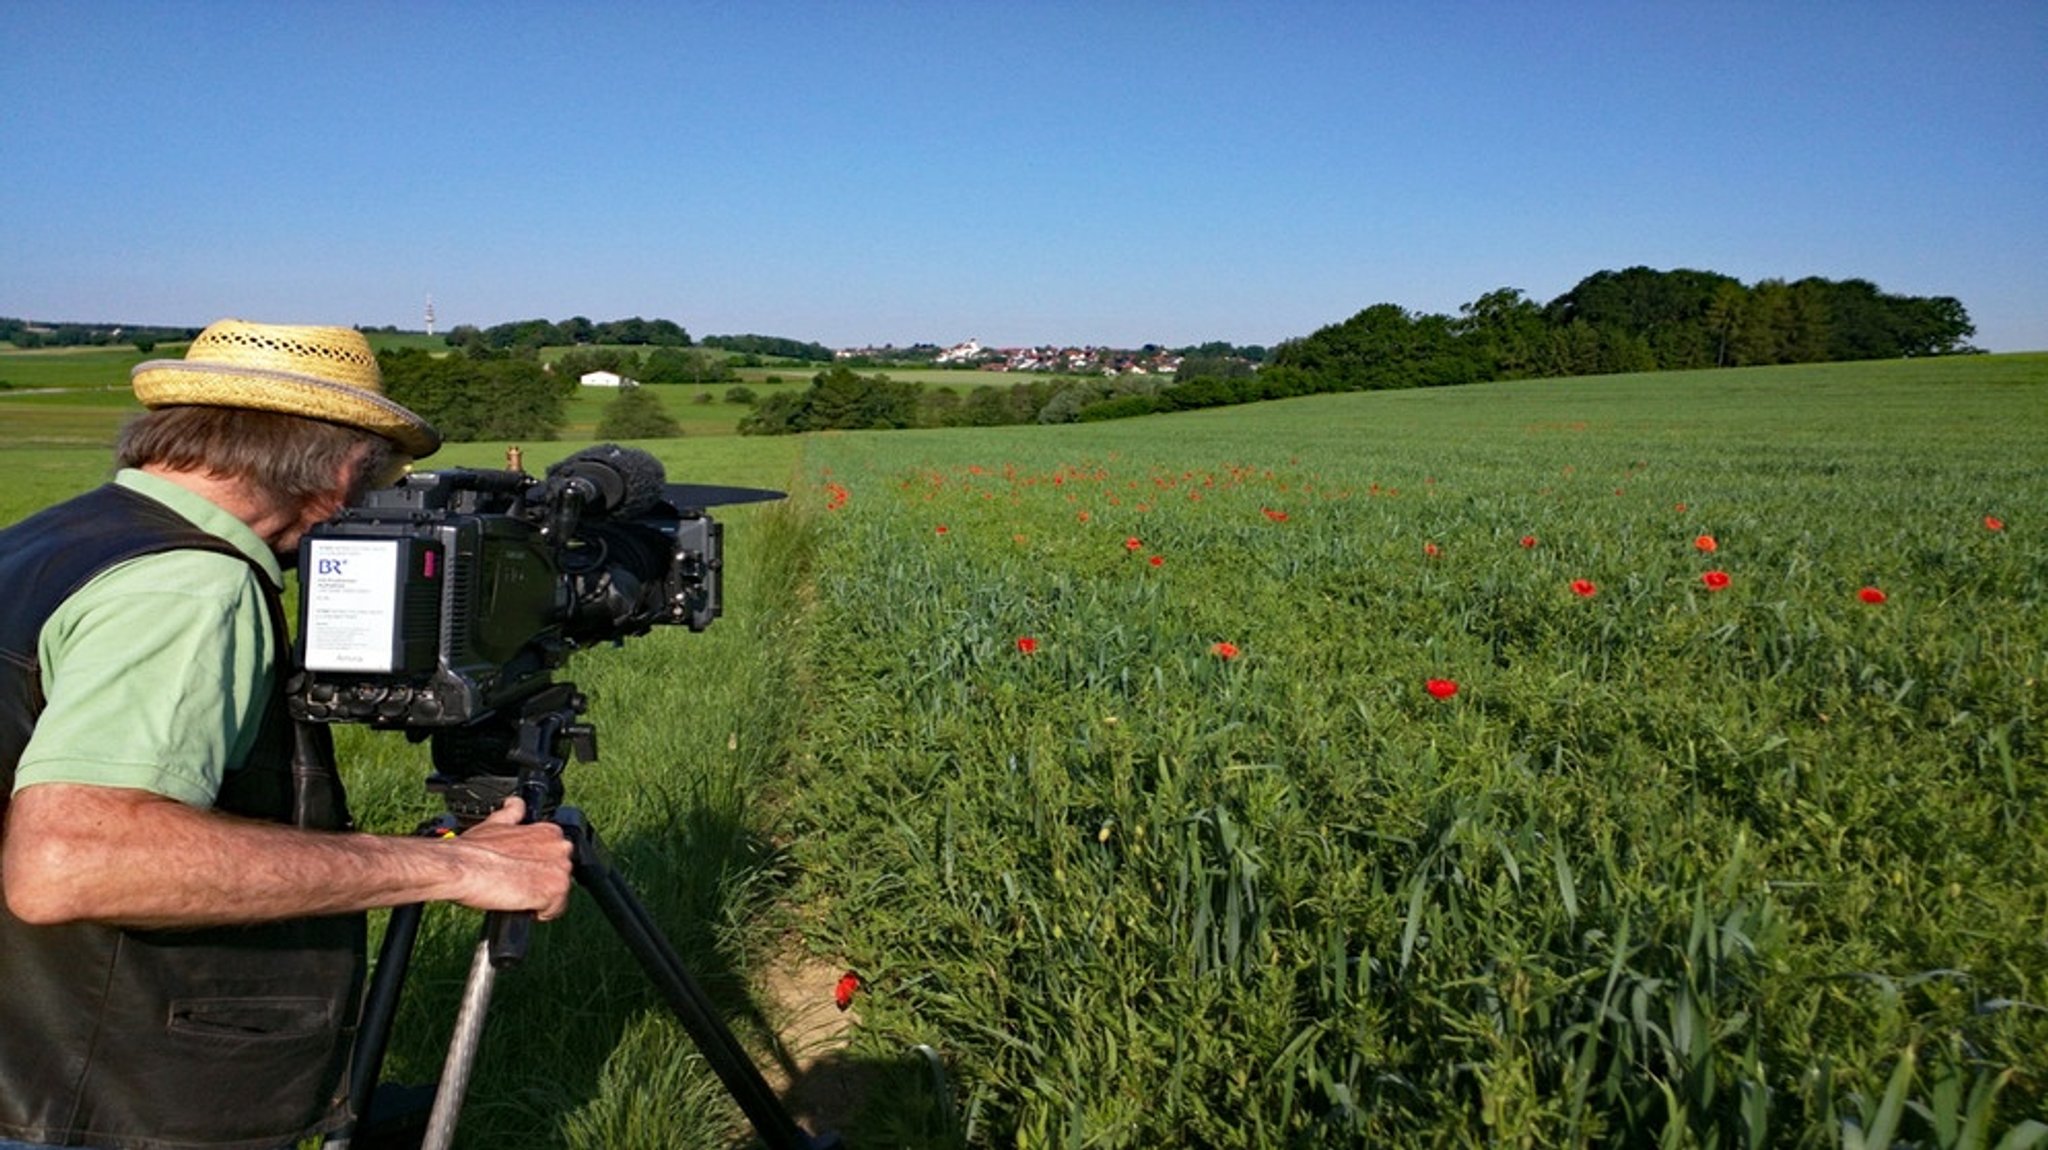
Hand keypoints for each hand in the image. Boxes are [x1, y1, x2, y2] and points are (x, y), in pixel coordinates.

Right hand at [452, 797, 574, 919]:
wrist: (460, 869)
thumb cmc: (472, 850)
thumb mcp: (496, 823)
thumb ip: (512, 814)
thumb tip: (516, 804)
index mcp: (549, 832)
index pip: (557, 856)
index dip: (540, 867)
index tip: (524, 872)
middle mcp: (560, 847)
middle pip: (561, 874)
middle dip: (542, 883)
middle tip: (517, 885)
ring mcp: (559, 869)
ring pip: (560, 893)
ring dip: (540, 899)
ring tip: (516, 896)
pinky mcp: (554, 891)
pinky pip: (555, 910)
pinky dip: (540, 913)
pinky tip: (522, 907)